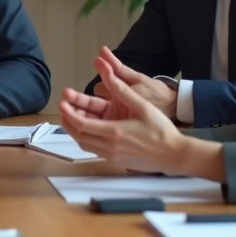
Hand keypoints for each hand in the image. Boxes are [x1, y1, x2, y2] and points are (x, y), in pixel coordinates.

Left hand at [59, 59, 185, 173]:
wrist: (173, 155)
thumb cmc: (161, 130)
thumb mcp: (142, 106)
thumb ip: (122, 91)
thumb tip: (107, 75)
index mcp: (114, 132)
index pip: (82, 124)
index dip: (68, 114)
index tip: (62, 103)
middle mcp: (109, 146)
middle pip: (78, 135)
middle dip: (67, 121)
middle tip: (63, 109)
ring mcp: (111, 156)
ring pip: (84, 144)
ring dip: (74, 131)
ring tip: (71, 117)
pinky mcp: (115, 161)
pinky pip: (93, 150)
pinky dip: (85, 139)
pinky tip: (88, 129)